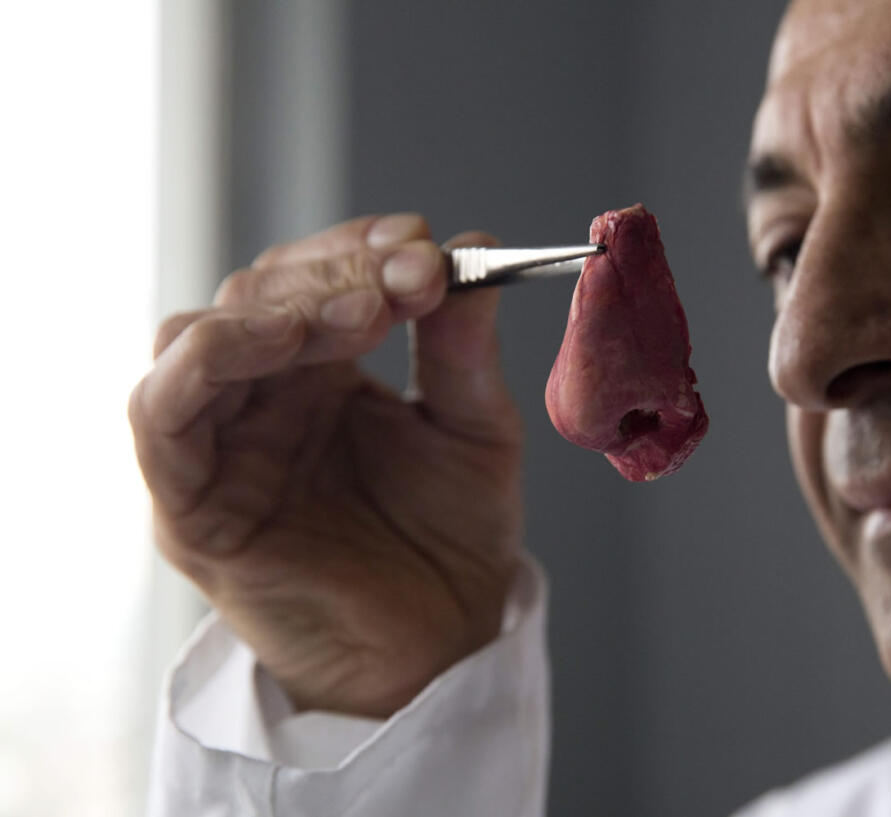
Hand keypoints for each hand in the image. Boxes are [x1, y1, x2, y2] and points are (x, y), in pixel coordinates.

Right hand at [129, 214, 523, 717]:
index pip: (313, 277)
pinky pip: (160, 416)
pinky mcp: (191, 504)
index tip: (426, 249)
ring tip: (357, 313)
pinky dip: (200, 363)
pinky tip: (270, 338)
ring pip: (196, 337)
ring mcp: (223, 445)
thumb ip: (464, 345)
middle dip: (334, 273)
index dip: (361, 249)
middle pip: (257, 294)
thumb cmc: (453, 538)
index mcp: (324, 371)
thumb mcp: (475, 427)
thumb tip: (476, 246)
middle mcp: (263, 397)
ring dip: (273, 307)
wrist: (442, 640)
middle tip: (409, 278)